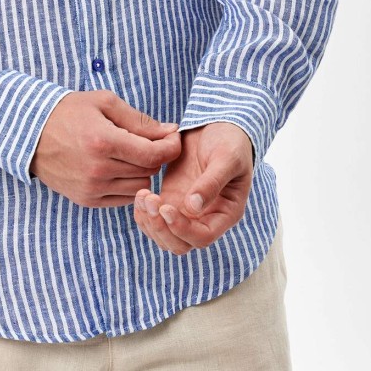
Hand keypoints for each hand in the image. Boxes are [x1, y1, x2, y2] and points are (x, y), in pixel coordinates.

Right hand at [30, 90, 181, 207]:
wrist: (31, 133)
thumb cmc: (69, 112)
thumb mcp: (105, 103)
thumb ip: (140, 120)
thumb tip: (170, 131)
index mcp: (104, 142)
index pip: (154, 155)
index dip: (170, 146)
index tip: (173, 137)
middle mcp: (98, 170)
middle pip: (149, 171)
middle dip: (156, 156)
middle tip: (151, 141)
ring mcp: (91, 188)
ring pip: (139, 187)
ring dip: (141, 171)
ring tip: (131, 153)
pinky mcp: (86, 200)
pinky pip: (122, 198)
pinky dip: (127, 184)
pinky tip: (118, 167)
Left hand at [133, 122, 252, 254]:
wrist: (218, 127)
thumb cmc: (230, 142)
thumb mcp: (227, 158)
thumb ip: (212, 182)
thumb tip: (193, 208)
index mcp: (225, 213)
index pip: (202, 237)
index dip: (182, 229)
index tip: (166, 207)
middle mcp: (205, 218)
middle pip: (180, 244)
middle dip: (161, 228)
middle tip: (150, 199)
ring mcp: (186, 211)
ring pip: (164, 236)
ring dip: (149, 222)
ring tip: (143, 195)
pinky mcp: (171, 199)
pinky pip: (154, 220)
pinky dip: (144, 213)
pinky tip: (140, 195)